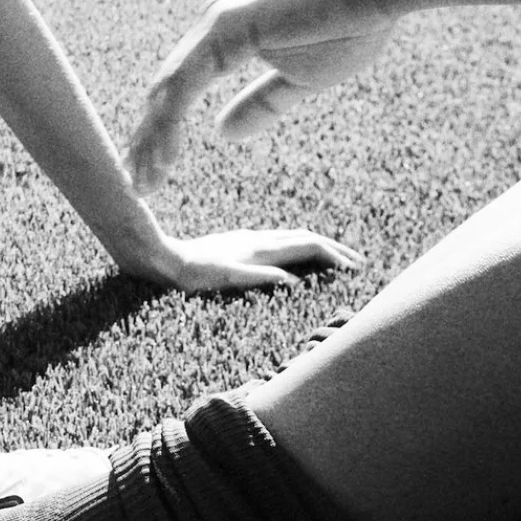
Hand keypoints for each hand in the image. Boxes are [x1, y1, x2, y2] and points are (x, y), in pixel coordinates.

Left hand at [127, 0, 403, 193]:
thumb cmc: (347, 28)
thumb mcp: (296, 81)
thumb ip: (259, 105)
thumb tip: (223, 133)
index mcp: (222, 41)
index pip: (178, 94)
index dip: (161, 134)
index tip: (154, 173)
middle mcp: (210, 30)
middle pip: (162, 94)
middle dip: (146, 142)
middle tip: (138, 187)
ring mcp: (214, 26)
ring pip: (167, 91)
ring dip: (152, 138)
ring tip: (146, 180)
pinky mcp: (226, 28)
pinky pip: (187, 82)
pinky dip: (172, 120)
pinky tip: (167, 153)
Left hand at [134, 225, 364, 292]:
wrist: (162, 259)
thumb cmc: (191, 274)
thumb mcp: (226, 279)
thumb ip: (260, 278)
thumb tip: (295, 281)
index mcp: (259, 248)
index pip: (307, 247)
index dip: (334, 256)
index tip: (356, 269)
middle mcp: (257, 240)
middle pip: (305, 238)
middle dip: (333, 249)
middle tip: (357, 263)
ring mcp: (248, 240)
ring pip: (291, 238)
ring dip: (316, 247)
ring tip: (334, 259)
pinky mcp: (238, 245)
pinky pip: (277, 243)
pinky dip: (297, 249)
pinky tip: (293, 258)